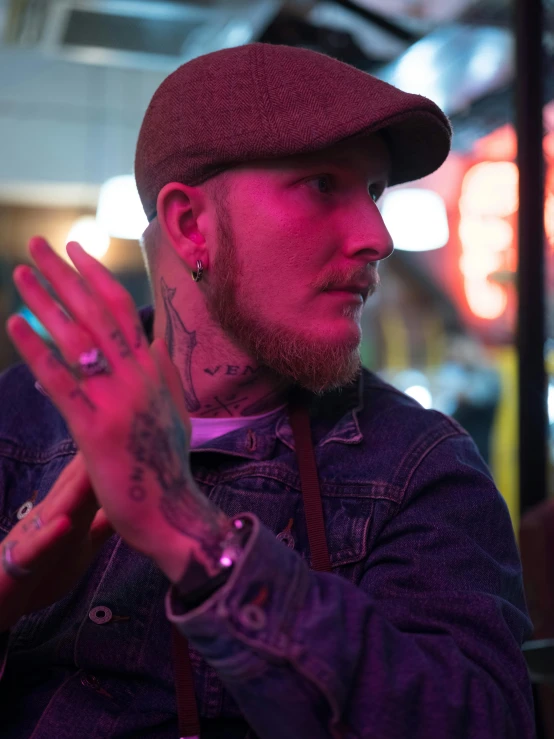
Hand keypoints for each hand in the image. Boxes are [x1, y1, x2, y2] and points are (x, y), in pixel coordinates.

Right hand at [0, 451, 113, 631]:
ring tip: (93, 464)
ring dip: (75, 488)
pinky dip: (50, 536)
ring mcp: (34, 537)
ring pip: (56, 510)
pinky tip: (65, 523)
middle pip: (74, 486)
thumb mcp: (79, 547)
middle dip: (94, 461)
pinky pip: (35, 549)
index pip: (91, 481)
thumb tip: (129, 506)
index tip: (131, 433)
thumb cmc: (43, 571)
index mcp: (67, 512)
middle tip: (114, 429)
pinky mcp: (21, 562)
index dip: (110, 458)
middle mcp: (50, 517)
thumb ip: (101, 526)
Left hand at [6, 237, 229, 581]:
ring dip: (45, 303)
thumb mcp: (174, 411)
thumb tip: (154, 340)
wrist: (170, 512)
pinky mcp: (95, 430)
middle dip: (65, 275)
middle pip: (97, 314)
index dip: (96, 275)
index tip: (74, 250)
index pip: (123, 310)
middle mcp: (137, 378)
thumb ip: (163, 373)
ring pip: (77, 340)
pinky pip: (60, 382)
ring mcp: (117, 402)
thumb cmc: (167, 463)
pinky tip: (16, 325)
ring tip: (21, 275)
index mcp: (153, 371)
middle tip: (38, 246)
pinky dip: (37, 350)